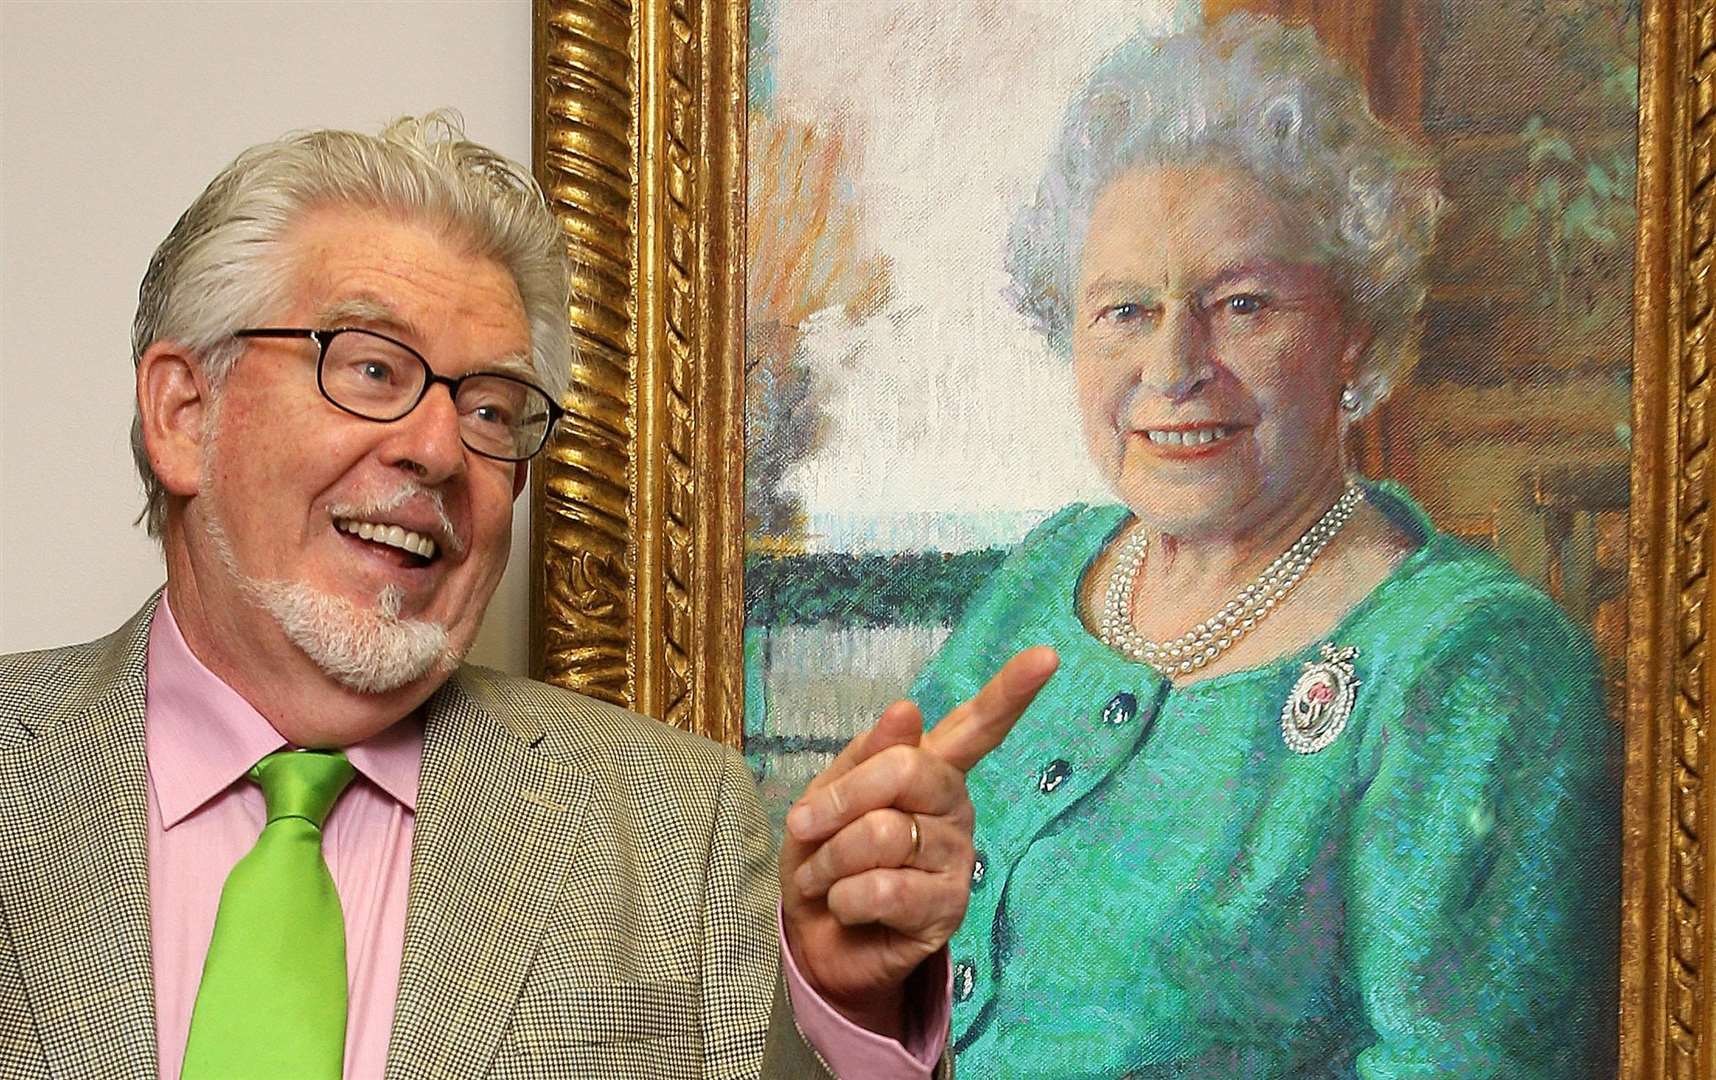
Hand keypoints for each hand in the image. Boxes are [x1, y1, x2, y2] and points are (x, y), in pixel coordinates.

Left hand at [779, 646, 1057, 1037]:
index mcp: (930, 768)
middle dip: (840, 800)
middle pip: (905, 769)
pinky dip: (844, 898)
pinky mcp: (947, 908)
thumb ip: (863, 756)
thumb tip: (906, 709)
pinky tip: (849, 908)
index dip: (1011, 691)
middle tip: (806, 828)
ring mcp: (957, 857)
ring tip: (827, 879)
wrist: (817, 939)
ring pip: (885, 834)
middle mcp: (954, 806)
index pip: (977, 724)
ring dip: (831, 860)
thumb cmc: (825, 858)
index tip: (1047, 656)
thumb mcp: (825, 797)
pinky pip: (883, 888)